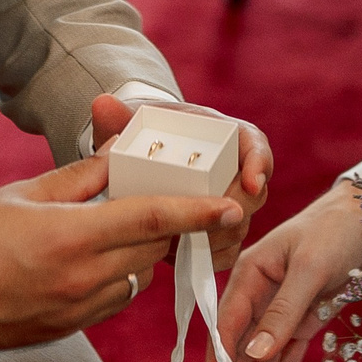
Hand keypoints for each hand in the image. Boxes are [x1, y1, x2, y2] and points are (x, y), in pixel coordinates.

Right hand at [0, 157, 240, 352]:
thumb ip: (82, 176)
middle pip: (154, 249)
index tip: (229, 204)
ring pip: (139, 276)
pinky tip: (100, 259)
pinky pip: (117, 299)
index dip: (196, 212)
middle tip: (174, 201)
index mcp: (70, 238)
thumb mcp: (25, 194)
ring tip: (127, 228)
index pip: (151, 220)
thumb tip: (122, 154)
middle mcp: (81, 279)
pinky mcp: (71, 329)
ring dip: (144, 253)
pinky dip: (121, 276)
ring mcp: (77, 310)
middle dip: (170, 226)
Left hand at [89, 93, 272, 268]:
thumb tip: (102, 104)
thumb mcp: (133, 123)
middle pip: (252, 195)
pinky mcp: (216, 231)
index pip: (254, 146)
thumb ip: (119, 116)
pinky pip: (225, 251)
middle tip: (201, 223)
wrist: (144, 158)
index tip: (252, 181)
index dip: (259, 164)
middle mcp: (233, 170)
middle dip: (230, 212)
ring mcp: (227, 203)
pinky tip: (177, 255)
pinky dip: (206, 256)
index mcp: (224, 137)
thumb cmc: (146, 135)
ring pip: (239, 227)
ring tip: (178, 239)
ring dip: (213, 238)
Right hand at [200, 181, 361, 361]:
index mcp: (248, 276)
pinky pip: (285, 361)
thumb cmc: (334, 230)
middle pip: (240, 355)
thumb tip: (254, 354)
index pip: (226, 331)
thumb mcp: (309, 267)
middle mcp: (256, 296)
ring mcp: (278, 312)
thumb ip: (283, 311)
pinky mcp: (300, 322)